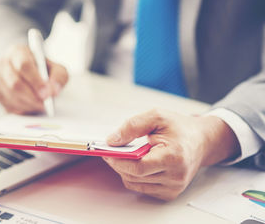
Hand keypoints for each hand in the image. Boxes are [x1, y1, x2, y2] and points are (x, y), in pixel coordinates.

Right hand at [0, 45, 67, 113]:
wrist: (36, 76)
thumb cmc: (45, 70)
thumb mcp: (57, 69)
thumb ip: (58, 78)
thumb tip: (53, 91)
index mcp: (18, 51)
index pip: (24, 65)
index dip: (35, 81)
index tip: (46, 93)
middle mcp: (4, 63)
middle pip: (15, 83)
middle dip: (32, 96)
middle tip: (45, 103)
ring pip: (11, 96)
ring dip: (28, 104)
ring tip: (42, 105)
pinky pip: (8, 105)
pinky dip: (22, 109)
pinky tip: (32, 106)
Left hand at [103, 109, 239, 200]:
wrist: (202, 141)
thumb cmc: (180, 128)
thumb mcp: (156, 116)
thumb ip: (133, 126)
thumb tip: (112, 140)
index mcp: (174, 157)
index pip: (138, 167)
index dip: (119, 161)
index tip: (107, 151)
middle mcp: (175, 176)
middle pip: (134, 176)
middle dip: (118, 163)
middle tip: (110, 151)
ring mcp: (173, 187)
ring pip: (135, 184)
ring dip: (124, 170)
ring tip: (123, 155)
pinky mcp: (170, 193)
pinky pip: (142, 187)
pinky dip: (134, 176)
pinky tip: (136, 163)